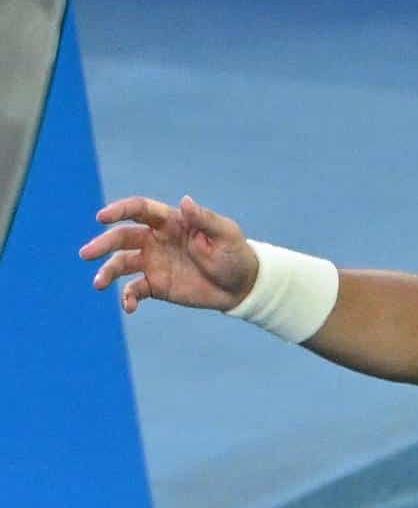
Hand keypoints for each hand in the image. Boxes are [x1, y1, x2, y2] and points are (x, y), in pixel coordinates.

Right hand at [79, 195, 258, 314]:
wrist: (241, 286)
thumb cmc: (235, 254)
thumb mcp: (226, 234)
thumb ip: (204, 219)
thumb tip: (184, 201)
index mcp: (171, 222)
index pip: (140, 210)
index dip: (119, 210)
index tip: (101, 217)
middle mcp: (156, 240)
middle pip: (122, 237)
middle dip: (103, 244)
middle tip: (87, 253)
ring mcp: (153, 263)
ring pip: (121, 264)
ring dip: (107, 272)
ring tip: (98, 283)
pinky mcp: (155, 285)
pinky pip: (134, 290)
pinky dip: (128, 298)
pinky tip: (129, 307)